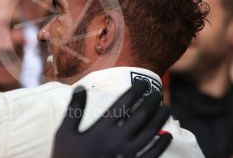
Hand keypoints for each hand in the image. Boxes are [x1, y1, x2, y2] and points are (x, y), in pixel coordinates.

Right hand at [53, 82, 171, 157]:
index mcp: (102, 129)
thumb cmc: (66, 157)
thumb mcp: (64, 133)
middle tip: (157, 92)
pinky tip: (167, 136)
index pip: (124, 104)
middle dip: (151, 101)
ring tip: (166, 108)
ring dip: (160, 119)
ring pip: (150, 133)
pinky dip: (161, 144)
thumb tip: (80, 87)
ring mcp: (128, 155)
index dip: (136, 91)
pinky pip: (152, 155)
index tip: (143, 82)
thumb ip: (74, 110)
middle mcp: (118, 140)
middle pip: (141, 115)